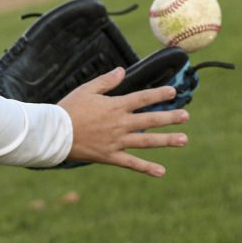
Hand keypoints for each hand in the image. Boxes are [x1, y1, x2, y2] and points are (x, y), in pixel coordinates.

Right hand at [57, 67, 188, 176]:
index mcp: (115, 106)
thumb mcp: (86, 90)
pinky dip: (146, 168)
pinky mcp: (110, 156)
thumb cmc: (69, 109)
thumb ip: (106, 81)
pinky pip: (131, 163)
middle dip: (169, 117)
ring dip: (166, 140)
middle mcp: (120, 124)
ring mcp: (116, 141)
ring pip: (146, 140)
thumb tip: (122, 70)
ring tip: (183, 140)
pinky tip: (161, 171)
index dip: (158, 94)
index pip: (142, 98)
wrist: (55, 133)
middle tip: (186, 117)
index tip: (173, 91)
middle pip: (150, 119)